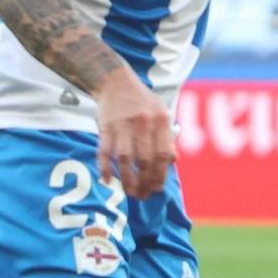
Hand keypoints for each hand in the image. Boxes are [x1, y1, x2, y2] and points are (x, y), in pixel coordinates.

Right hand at [94, 68, 173, 199]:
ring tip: (129, 193)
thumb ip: (167, 137)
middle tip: (142, 196)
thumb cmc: (141, 101)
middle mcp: (143, 123)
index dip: (160, 176)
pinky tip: (107, 180)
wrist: (115, 81)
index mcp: (160, 120)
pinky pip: (104, 150)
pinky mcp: (105, 126)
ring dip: (127, 179)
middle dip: (145, 182)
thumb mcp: (161, 113)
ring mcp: (123, 124)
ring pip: (125, 158)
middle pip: (145, 160)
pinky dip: (105, 167)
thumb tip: (172, 162)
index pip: (163, 155)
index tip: (156, 189)